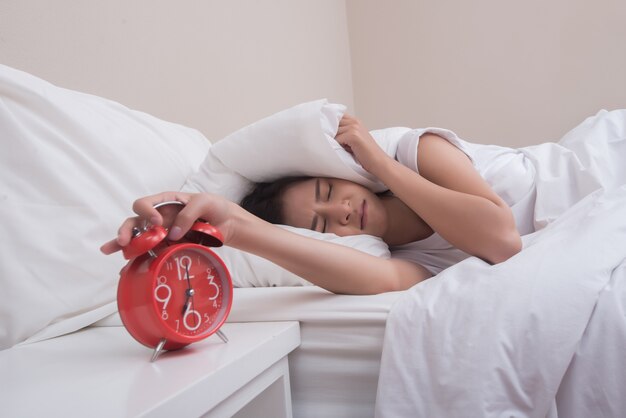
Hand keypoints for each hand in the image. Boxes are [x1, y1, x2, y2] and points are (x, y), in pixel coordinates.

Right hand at [100, 191, 235, 254]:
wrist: (228, 223)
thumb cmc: (215, 207)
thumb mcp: (204, 203)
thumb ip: (188, 214)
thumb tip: (172, 233)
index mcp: (166, 203)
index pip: (145, 204)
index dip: (147, 212)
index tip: (157, 222)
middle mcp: (160, 217)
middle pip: (135, 221)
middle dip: (126, 230)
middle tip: (123, 242)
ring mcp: (162, 234)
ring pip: (138, 239)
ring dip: (123, 245)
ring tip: (109, 251)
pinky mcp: (168, 248)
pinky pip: (150, 254)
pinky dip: (138, 261)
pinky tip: (126, 270)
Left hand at [334, 114, 390, 174]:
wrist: (378, 161)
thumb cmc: (365, 153)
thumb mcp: (354, 139)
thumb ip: (344, 132)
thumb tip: (327, 133)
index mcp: (355, 121)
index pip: (337, 116)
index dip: (331, 125)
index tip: (329, 133)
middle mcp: (355, 122)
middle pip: (333, 124)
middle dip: (332, 133)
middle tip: (338, 144)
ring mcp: (354, 128)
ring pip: (334, 132)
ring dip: (335, 141)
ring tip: (345, 148)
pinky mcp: (353, 135)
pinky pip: (337, 139)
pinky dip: (339, 147)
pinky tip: (348, 151)